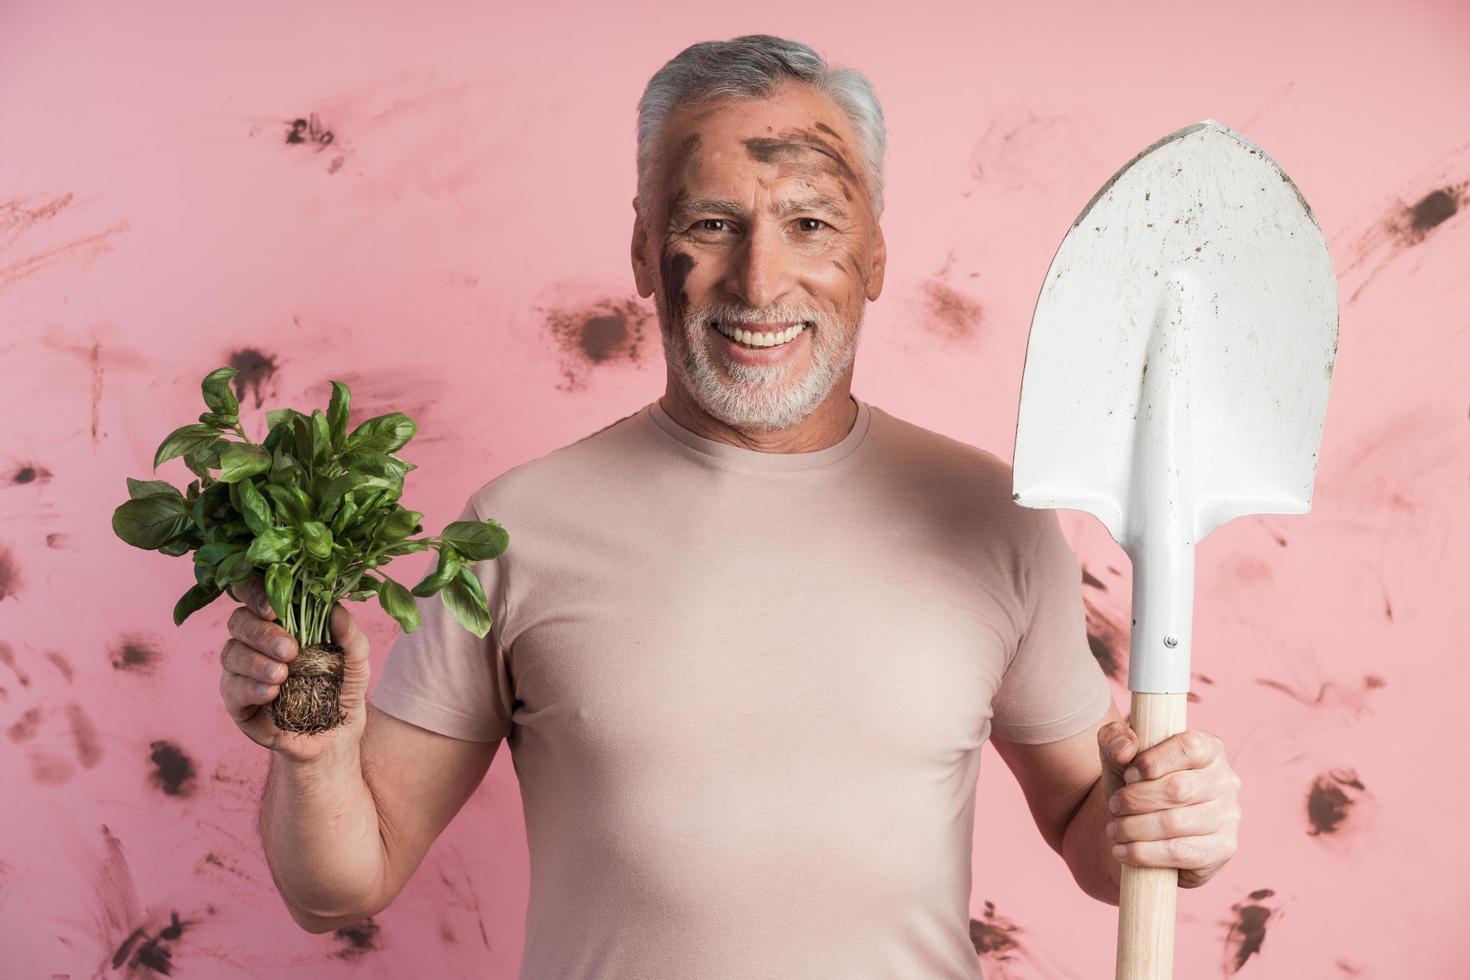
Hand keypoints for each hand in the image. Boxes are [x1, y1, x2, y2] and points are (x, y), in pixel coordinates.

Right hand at [219, 577, 371, 761]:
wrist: (335, 736)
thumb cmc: (343, 688)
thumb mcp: (356, 661)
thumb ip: (349, 634)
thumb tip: (336, 609)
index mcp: (281, 621)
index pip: (256, 594)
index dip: (255, 593)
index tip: (273, 607)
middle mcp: (255, 640)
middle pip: (239, 621)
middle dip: (262, 632)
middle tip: (289, 649)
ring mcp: (242, 670)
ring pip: (231, 653)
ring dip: (256, 661)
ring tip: (282, 675)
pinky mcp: (236, 701)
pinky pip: (232, 688)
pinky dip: (250, 687)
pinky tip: (271, 692)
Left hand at [1097, 720, 1241, 887]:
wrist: (1141, 823)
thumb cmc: (1134, 780)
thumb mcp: (1117, 753)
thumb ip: (1114, 739)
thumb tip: (1125, 750)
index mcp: (1208, 748)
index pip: (1188, 747)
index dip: (1152, 761)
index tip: (1127, 775)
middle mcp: (1226, 780)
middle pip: (1178, 789)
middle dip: (1136, 799)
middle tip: (1114, 806)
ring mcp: (1228, 816)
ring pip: (1176, 823)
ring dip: (1134, 828)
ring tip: (1114, 829)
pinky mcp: (1223, 849)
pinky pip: (1181, 853)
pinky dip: (1144, 853)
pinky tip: (1122, 851)